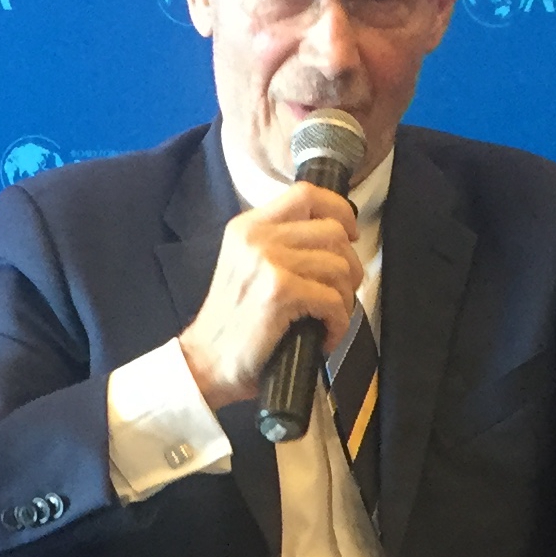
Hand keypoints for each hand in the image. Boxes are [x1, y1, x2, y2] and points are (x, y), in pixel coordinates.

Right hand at [175, 183, 361, 407]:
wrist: (205, 362)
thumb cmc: (233, 324)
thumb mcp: (247, 267)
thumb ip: (281, 245)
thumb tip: (335, 238)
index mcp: (249, 226)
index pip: (306, 194)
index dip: (339, 211)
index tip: (350, 235)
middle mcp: (257, 237)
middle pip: (333, 232)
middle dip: (349, 266)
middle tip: (341, 293)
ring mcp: (268, 263)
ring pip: (339, 266)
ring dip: (345, 298)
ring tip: (330, 319)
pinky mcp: (280, 293)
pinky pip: (333, 300)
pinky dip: (339, 323)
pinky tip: (324, 337)